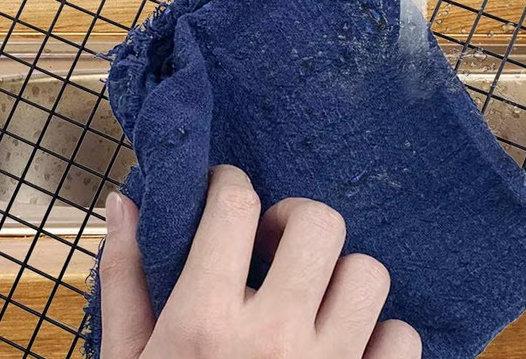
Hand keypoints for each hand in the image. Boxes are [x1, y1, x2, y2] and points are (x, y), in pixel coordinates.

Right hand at [100, 165, 420, 358]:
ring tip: (311, 299)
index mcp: (203, 322)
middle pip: (318, 223)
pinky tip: (344, 349)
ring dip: (339, 278)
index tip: (225, 194)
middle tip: (272, 246)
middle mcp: (272, 338)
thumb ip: (126, 281)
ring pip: (368, 274)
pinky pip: (401, 338)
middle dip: (293, 221)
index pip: (235, 204)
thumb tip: (124, 203)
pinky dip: (379, 337)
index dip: (229, 184)